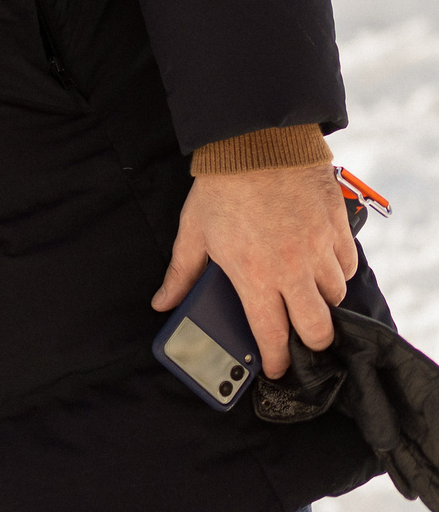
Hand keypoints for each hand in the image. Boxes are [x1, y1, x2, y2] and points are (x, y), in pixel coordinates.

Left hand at [152, 164, 356, 377]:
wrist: (256, 142)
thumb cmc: (221, 188)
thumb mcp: (193, 232)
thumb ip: (181, 273)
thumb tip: (163, 304)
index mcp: (255, 276)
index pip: (272, 335)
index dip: (276, 360)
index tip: (275, 369)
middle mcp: (293, 270)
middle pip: (318, 329)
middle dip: (311, 343)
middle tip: (299, 339)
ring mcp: (319, 250)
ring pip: (337, 298)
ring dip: (322, 303)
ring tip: (305, 296)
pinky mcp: (337, 230)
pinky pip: (347, 265)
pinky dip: (337, 272)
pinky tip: (321, 266)